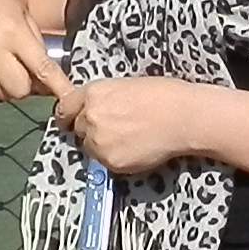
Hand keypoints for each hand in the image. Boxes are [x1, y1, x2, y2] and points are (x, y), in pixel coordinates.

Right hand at [0, 0, 69, 101]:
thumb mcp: (24, 15)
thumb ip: (36, 46)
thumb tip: (48, 82)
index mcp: (13, 31)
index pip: (41, 68)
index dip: (58, 86)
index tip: (69, 97)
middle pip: (19, 90)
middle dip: (28, 86)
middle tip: (27, 72)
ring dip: (7, 86)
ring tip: (6, 67)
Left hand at [55, 74, 203, 177]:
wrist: (183, 117)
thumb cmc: (164, 96)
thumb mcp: (126, 86)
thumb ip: (105, 99)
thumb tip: (97, 109)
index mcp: (93, 93)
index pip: (65, 107)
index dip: (69, 116)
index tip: (70, 121)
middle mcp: (90, 117)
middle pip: (78, 129)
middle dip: (90, 130)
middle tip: (114, 129)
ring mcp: (98, 141)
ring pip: (91, 148)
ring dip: (103, 146)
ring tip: (129, 139)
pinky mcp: (110, 161)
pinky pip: (106, 163)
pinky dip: (116, 158)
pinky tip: (136, 148)